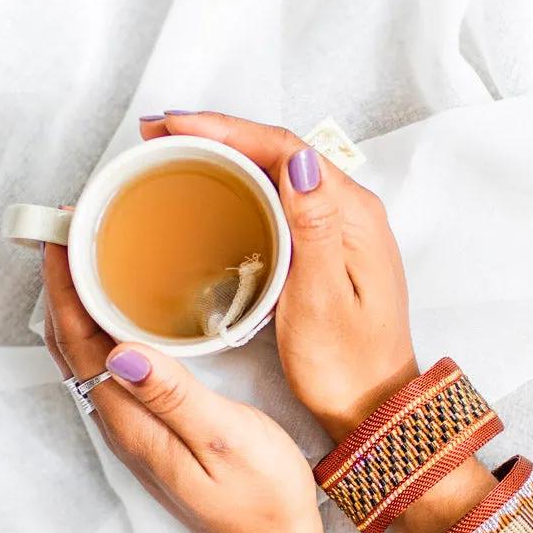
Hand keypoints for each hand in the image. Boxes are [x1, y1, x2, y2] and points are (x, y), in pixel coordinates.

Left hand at [42, 244, 329, 532]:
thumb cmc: (262, 499)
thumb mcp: (226, 439)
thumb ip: (175, 394)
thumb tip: (120, 350)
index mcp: (134, 422)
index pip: (78, 342)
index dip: (65, 286)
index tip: (67, 235)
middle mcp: (124, 426)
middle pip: (72, 347)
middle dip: (66, 286)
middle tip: (78, 233)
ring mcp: (138, 431)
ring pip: (90, 357)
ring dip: (84, 307)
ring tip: (97, 261)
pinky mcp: (156, 433)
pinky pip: (115, 371)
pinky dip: (109, 331)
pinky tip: (132, 315)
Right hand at [139, 113, 418, 440]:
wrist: (373, 406)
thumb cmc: (348, 365)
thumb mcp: (323, 300)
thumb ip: (313, 229)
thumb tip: (300, 162)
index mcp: (353, 216)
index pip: (287, 148)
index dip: (227, 130)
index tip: (174, 126)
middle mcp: (352, 213)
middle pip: (281, 152)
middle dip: (219, 136)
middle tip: (159, 134)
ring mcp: (340, 230)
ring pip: (279, 174)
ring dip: (228, 157)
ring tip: (174, 153)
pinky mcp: (327, 249)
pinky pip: (282, 201)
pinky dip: (243, 188)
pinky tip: (216, 194)